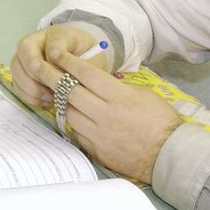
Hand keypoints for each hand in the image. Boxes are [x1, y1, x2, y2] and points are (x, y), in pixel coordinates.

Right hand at [9, 25, 104, 109]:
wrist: (82, 63)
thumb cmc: (88, 61)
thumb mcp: (92, 62)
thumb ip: (80, 68)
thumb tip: (63, 80)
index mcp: (59, 34)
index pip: (53, 42)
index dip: (54, 59)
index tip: (63, 74)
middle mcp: (38, 40)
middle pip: (24, 48)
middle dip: (35, 73)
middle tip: (50, 90)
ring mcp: (27, 54)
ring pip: (16, 66)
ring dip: (30, 87)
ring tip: (49, 98)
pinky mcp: (22, 70)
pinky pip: (16, 82)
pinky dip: (27, 95)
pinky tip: (44, 101)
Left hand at [50, 49, 183, 184]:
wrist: (170, 156)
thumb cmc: (161, 121)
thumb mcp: (144, 93)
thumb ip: (117, 87)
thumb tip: (97, 80)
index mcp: (119, 96)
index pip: (86, 74)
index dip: (68, 62)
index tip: (56, 53)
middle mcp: (105, 114)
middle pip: (70, 92)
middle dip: (51, 76)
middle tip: (39, 66)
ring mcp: (99, 134)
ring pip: (69, 112)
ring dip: (61, 100)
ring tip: (54, 90)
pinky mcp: (96, 150)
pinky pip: (77, 132)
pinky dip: (73, 121)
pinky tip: (72, 114)